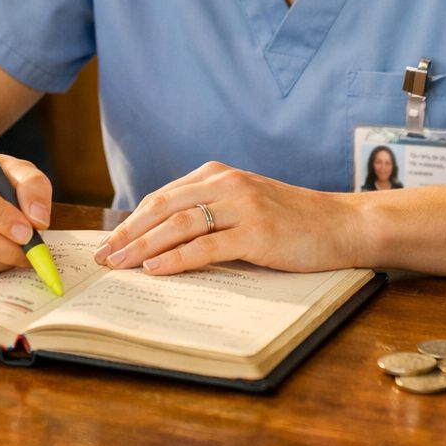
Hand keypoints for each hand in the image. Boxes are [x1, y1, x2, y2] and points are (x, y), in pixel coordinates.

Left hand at [93, 162, 359, 274]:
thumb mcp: (245, 204)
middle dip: (128, 233)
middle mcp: (227, 184)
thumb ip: (209, 212)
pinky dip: (176, 259)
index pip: (163, 196)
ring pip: (179, 224)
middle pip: (163, 207)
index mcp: (218, 175)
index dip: (132, 220)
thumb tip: (161, 239)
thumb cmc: (293, 220)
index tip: (109, 241)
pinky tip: (155, 270)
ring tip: (120, 264)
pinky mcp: (257, 233)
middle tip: (103, 256)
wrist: (342, 224)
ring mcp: (242, 206)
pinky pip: (206, 247)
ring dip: (143, 246)